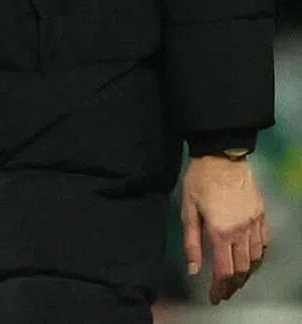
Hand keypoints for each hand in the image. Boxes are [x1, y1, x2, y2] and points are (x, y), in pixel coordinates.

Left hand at [181, 155, 268, 304]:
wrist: (221, 154)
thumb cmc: (199, 179)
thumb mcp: (187, 208)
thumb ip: (191, 241)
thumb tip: (193, 270)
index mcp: (220, 231)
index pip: (223, 270)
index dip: (219, 288)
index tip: (214, 297)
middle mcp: (242, 231)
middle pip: (242, 269)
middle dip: (232, 285)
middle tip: (223, 292)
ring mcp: (255, 224)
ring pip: (256, 259)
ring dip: (246, 273)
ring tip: (235, 278)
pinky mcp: (262, 215)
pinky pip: (264, 244)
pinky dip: (258, 256)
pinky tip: (249, 258)